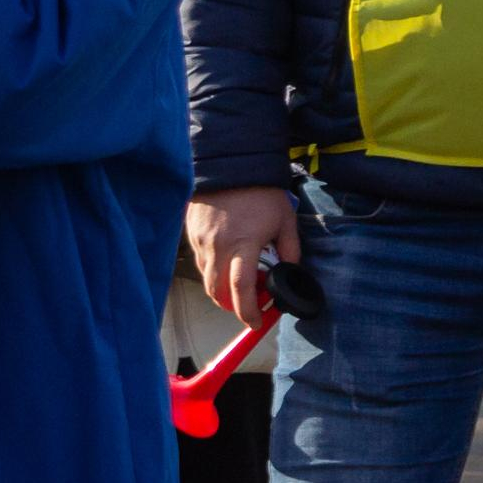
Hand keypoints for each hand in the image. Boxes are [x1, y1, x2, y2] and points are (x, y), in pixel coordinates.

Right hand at [187, 187, 300, 322]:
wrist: (230, 160)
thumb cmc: (261, 191)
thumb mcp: (285, 220)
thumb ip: (290, 250)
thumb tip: (291, 271)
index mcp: (243, 244)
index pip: (240, 290)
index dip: (247, 311)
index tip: (255, 322)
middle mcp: (217, 246)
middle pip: (217, 291)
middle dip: (231, 305)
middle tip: (247, 305)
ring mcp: (200, 239)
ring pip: (206, 277)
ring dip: (220, 287)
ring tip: (238, 279)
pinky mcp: (190, 231)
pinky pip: (199, 259)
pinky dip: (212, 268)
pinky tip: (226, 258)